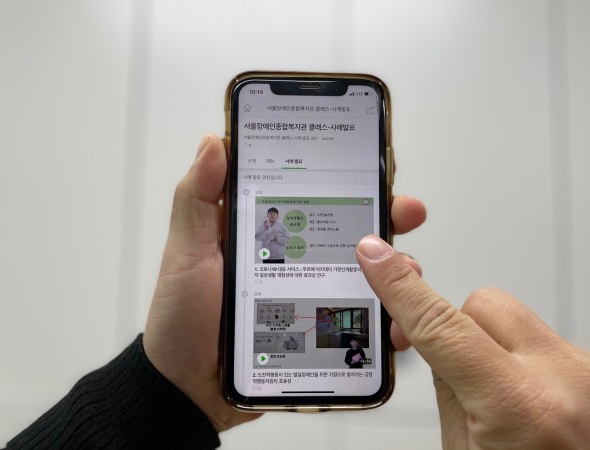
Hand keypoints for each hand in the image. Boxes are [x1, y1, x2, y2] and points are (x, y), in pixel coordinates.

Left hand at [142, 135, 427, 431]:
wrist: (187, 390)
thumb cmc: (181, 319)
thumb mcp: (186, 253)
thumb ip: (197, 200)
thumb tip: (213, 142)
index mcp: (266, 233)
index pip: (312, 194)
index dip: (346, 178)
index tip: (374, 165)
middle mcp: (294, 260)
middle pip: (349, 232)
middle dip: (385, 218)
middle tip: (406, 211)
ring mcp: (310, 296)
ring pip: (364, 276)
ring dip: (394, 270)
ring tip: (408, 271)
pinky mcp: (318, 331)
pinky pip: (359, 322)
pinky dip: (384, 321)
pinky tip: (395, 325)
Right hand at [356, 235, 589, 448]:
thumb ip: (448, 389)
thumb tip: (435, 338)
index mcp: (522, 409)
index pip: (441, 325)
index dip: (400, 287)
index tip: (376, 257)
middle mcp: (568, 380)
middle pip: (486, 304)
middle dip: (458, 326)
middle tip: (454, 367)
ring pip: (518, 321)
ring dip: (495, 348)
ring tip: (504, 401)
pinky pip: (546, 342)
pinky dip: (525, 362)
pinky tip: (532, 402)